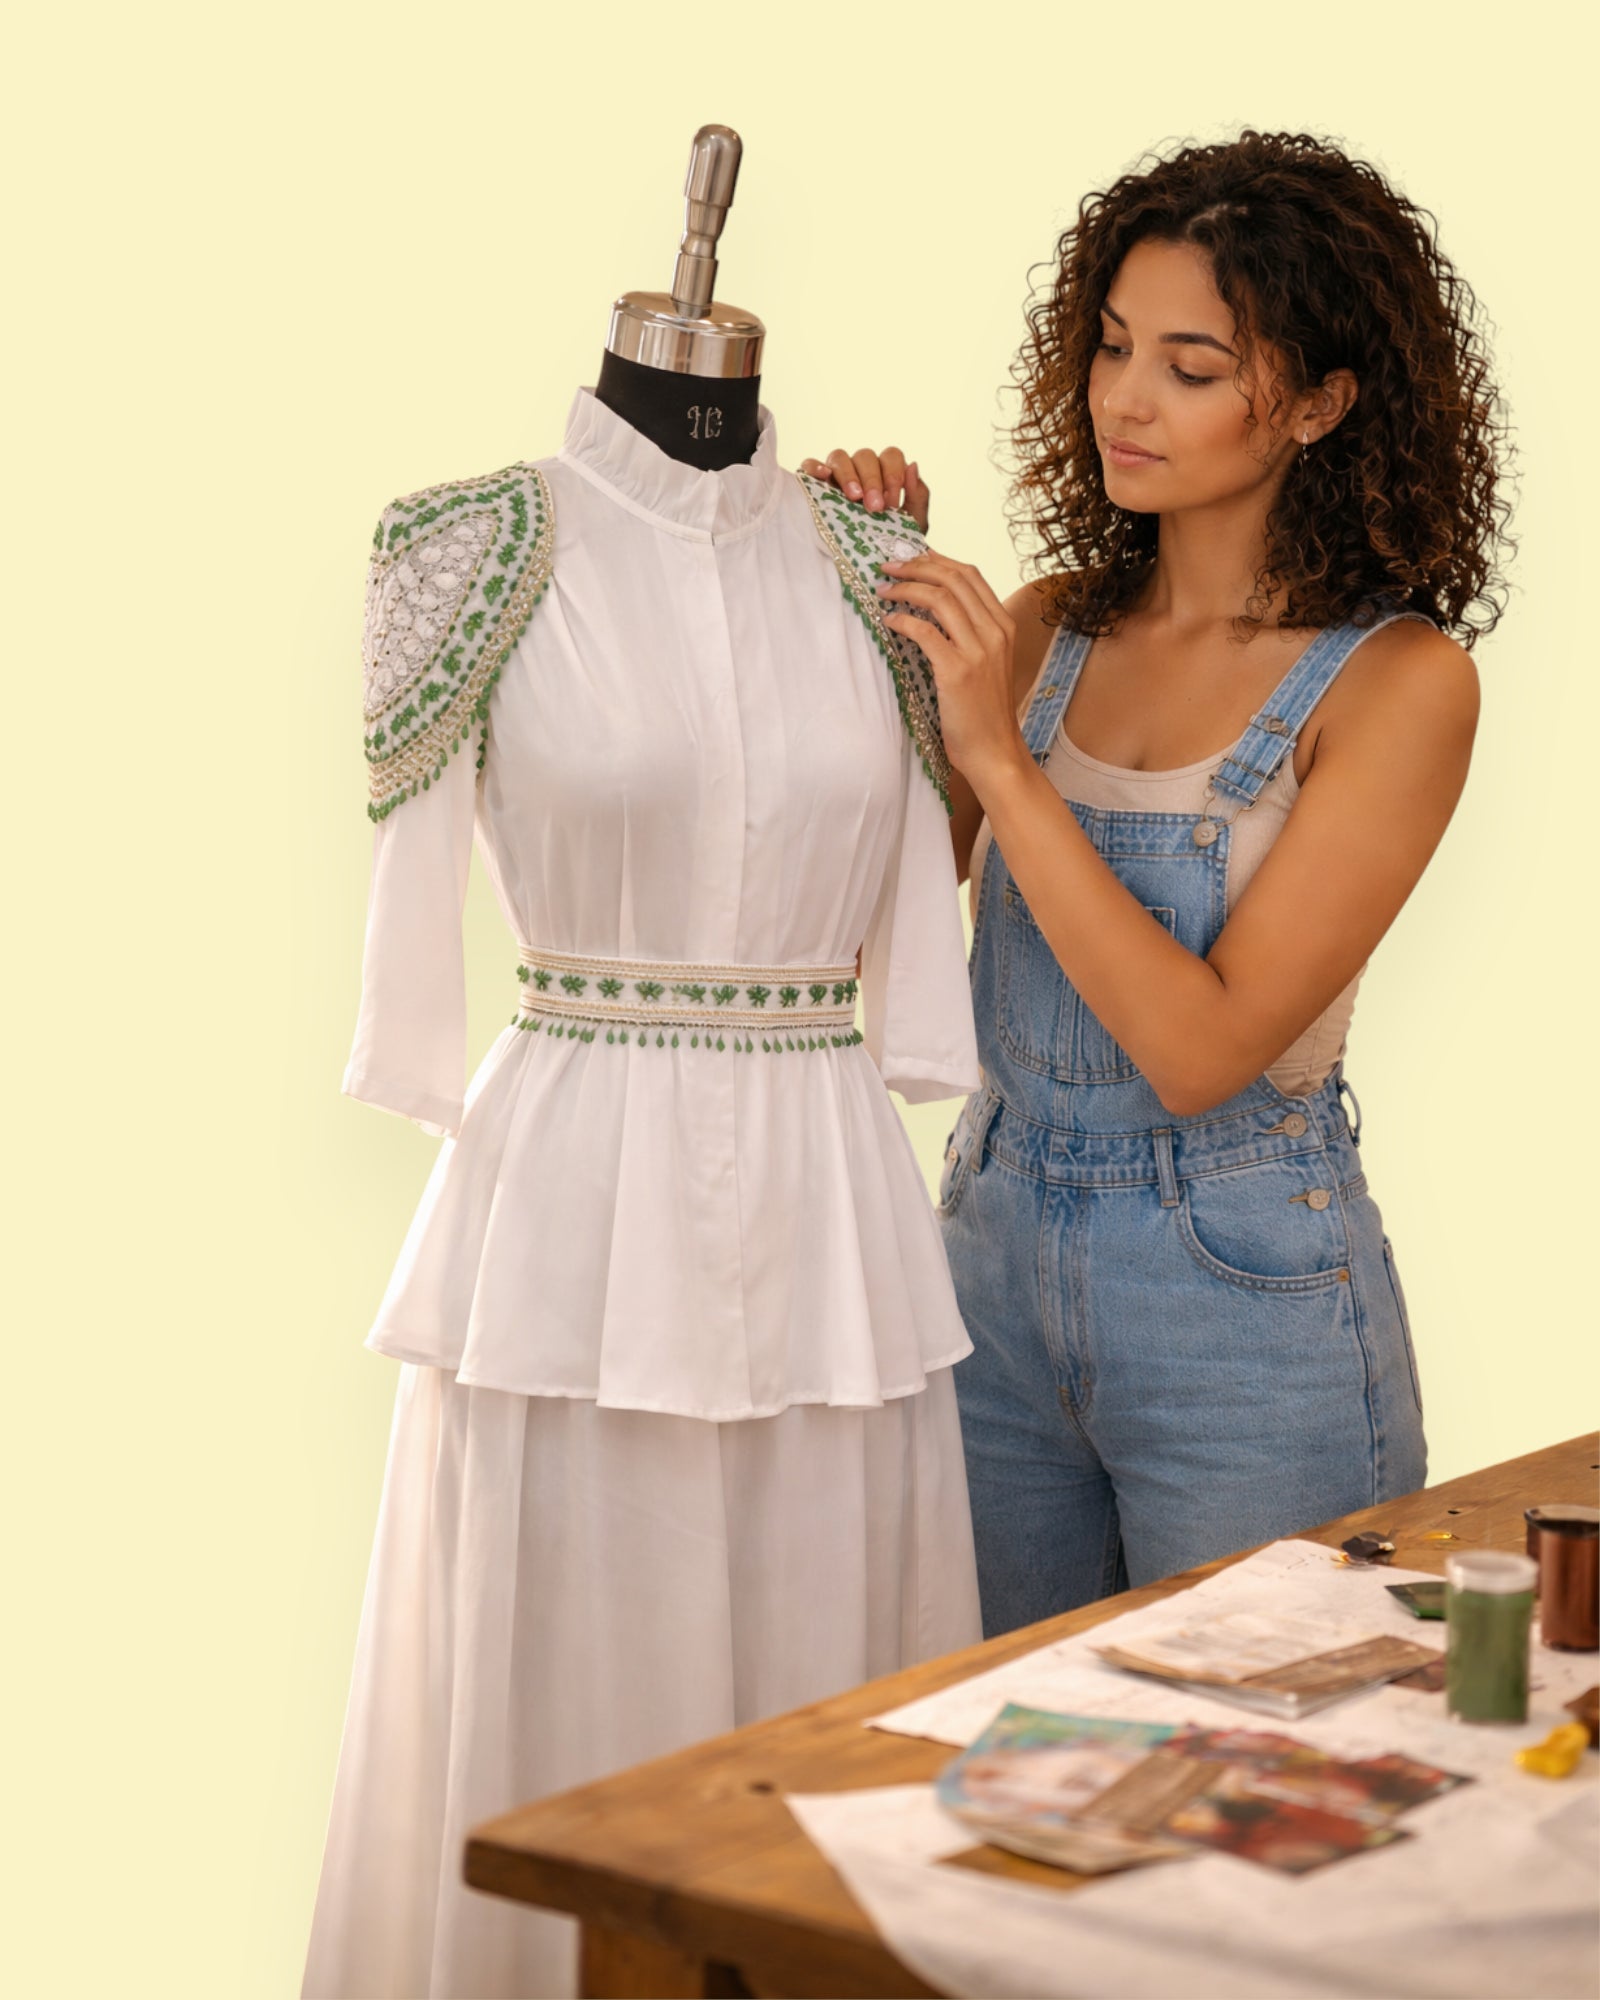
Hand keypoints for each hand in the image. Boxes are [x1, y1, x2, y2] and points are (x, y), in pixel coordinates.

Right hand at [797, 446, 929, 532]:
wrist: (869, 567)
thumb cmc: (891, 542)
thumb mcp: (912, 524)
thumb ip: (918, 496)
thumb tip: (913, 465)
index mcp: (885, 473)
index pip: (890, 457)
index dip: (893, 474)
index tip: (893, 503)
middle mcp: (860, 469)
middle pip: (865, 456)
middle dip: (872, 480)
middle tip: (875, 507)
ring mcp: (836, 475)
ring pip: (839, 457)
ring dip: (848, 474)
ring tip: (853, 498)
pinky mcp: (814, 484)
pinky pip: (810, 465)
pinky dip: (814, 467)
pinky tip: (823, 477)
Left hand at [879, 553, 1028, 791]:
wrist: (995, 752)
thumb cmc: (984, 712)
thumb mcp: (988, 663)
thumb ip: (971, 634)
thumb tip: (935, 608)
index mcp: (1004, 626)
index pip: (971, 574)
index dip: (937, 560)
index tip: (911, 558)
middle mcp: (995, 632)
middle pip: (954, 578)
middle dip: (916, 565)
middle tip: (889, 566)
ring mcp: (978, 651)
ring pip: (939, 598)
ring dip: (905, 588)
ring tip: (883, 590)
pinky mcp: (956, 671)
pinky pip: (924, 631)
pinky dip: (902, 620)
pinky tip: (888, 621)